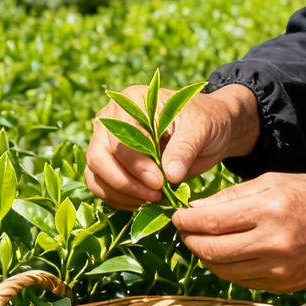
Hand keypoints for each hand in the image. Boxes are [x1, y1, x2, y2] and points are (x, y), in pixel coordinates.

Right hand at [85, 83, 259, 210]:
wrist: (210, 131)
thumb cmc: (205, 122)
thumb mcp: (201, 129)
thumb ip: (184, 149)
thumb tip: (170, 176)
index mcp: (132, 102)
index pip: (120, 138)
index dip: (136, 164)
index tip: (160, 182)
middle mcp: (112, 120)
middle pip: (98, 157)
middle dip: (125, 182)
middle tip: (155, 195)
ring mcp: (107, 142)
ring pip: (95, 174)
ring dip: (121, 194)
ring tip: (153, 199)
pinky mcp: (112, 163)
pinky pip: (101, 185)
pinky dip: (119, 199)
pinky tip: (143, 203)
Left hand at [172, 173, 305, 292]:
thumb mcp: (276, 181)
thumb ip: (233, 197)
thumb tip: (196, 210)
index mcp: (270, 210)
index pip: (210, 222)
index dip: (185, 221)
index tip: (177, 215)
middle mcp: (273, 243)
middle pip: (209, 251)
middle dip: (190, 240)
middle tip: (186, 230)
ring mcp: (278, 269)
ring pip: (222, 269)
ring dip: (207, 255)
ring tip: (207, 240)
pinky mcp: (282, 286)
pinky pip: (241, 280)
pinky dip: (229, 267)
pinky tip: (232, 252)